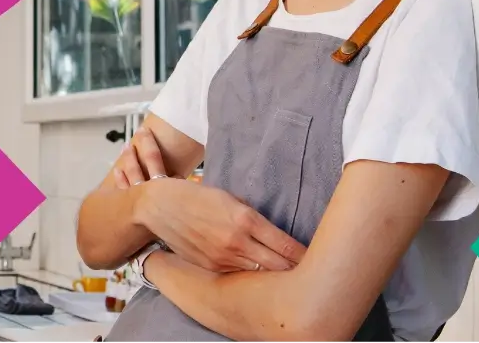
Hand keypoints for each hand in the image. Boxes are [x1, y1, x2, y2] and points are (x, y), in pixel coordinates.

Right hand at [115, 127, 306, 272]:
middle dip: (297, 270)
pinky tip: (266, 282)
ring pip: (260, 275)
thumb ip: (252, 216)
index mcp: (245, 218)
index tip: (320, 257)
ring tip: (297, 281)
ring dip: (278, 277)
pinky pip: (239, 276)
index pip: (284, 244)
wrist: (158, 206)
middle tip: (316, 273)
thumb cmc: (197, 195)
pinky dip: (254, 279)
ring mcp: (222, 258)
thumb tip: (274, 232)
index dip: (304, 254)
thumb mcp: (230, 197)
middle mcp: (235, 241)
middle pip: (277, 265)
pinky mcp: (210, 268)